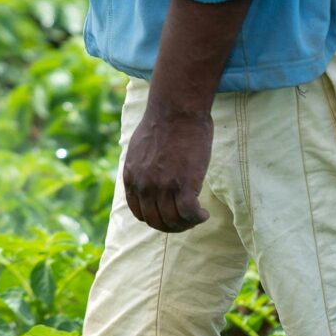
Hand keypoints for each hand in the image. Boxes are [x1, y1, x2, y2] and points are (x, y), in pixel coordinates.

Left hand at [120, 104, 212, 232]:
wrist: (176, 110)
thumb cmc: (163, 123)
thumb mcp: (140, 149)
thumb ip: (141, 168)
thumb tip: (149, 178)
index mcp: (131, 177)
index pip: (139, 213)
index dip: (156, 219)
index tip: (169, 215)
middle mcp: (144, 185)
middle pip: (156, 221)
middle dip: (172, 225)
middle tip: (187, 220)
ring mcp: (162, 187)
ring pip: (173, 221)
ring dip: (187, 224)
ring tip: (197, 216)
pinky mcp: (183, 185)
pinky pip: (189, 214)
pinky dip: (198, 218)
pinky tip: (204, 213)